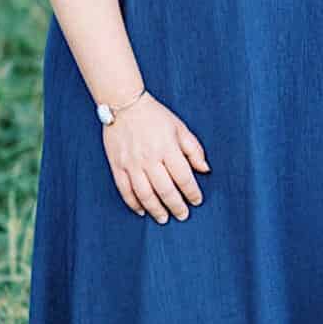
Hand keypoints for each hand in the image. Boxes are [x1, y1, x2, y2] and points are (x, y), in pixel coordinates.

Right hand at [102, 94, 209, 221]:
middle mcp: (150, 158)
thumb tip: (205, 169)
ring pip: (145, 194)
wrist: (124, 104)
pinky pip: (125, 190)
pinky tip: (141, 211)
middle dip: (176, 206)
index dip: (192, 192)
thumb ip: (194, 149)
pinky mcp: (117, 165)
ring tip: (164, 218)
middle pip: (166, 190)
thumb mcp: (179, 128)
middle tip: (183, 215)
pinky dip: (133, 203)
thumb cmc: (154, 116)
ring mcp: (132, 163)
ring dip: (156, 209)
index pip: (184, 177)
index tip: (196, 200)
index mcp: (168, 148)